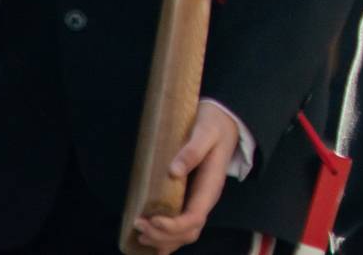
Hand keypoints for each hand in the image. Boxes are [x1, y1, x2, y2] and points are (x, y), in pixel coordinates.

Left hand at [133, 102, 239, 252]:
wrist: (224, 123)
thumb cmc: (214, 126)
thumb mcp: (205, 132)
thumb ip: (192, 150)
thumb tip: (173, 171)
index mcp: (211, 186)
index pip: (195, 217)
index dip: (173, 225)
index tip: (151, 219)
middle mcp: (206, 199)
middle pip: (189, 231)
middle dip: (163, 235)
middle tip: (139, 224)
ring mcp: (199, 202)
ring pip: (185, 234)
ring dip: (162, 240)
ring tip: (140, 234)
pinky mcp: (190, 200)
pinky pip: (181, 228)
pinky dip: (165, 238)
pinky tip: (150, 239)